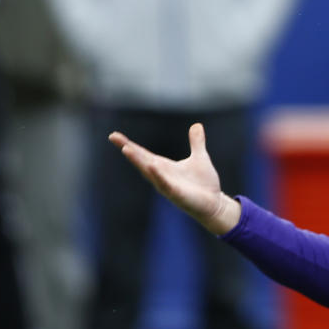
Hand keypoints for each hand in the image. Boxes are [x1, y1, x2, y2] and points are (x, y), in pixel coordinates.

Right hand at [109, 123, 241, 234]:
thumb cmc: (203, 184)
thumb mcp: (200, 157)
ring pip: (149, 172)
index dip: (128, 144)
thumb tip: (197, 125)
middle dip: (128, 149)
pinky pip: (165, 185)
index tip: (114, 135)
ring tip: (126, 149)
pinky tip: (152, 166)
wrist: (214, 204)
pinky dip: (158, 176)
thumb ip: (196, 142)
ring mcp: (167, 186)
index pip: (143, 154)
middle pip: (141, 160)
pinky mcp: (177, 195)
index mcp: (163, 167)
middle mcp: (161, 176)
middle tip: (114, 137)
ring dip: (138, 161)